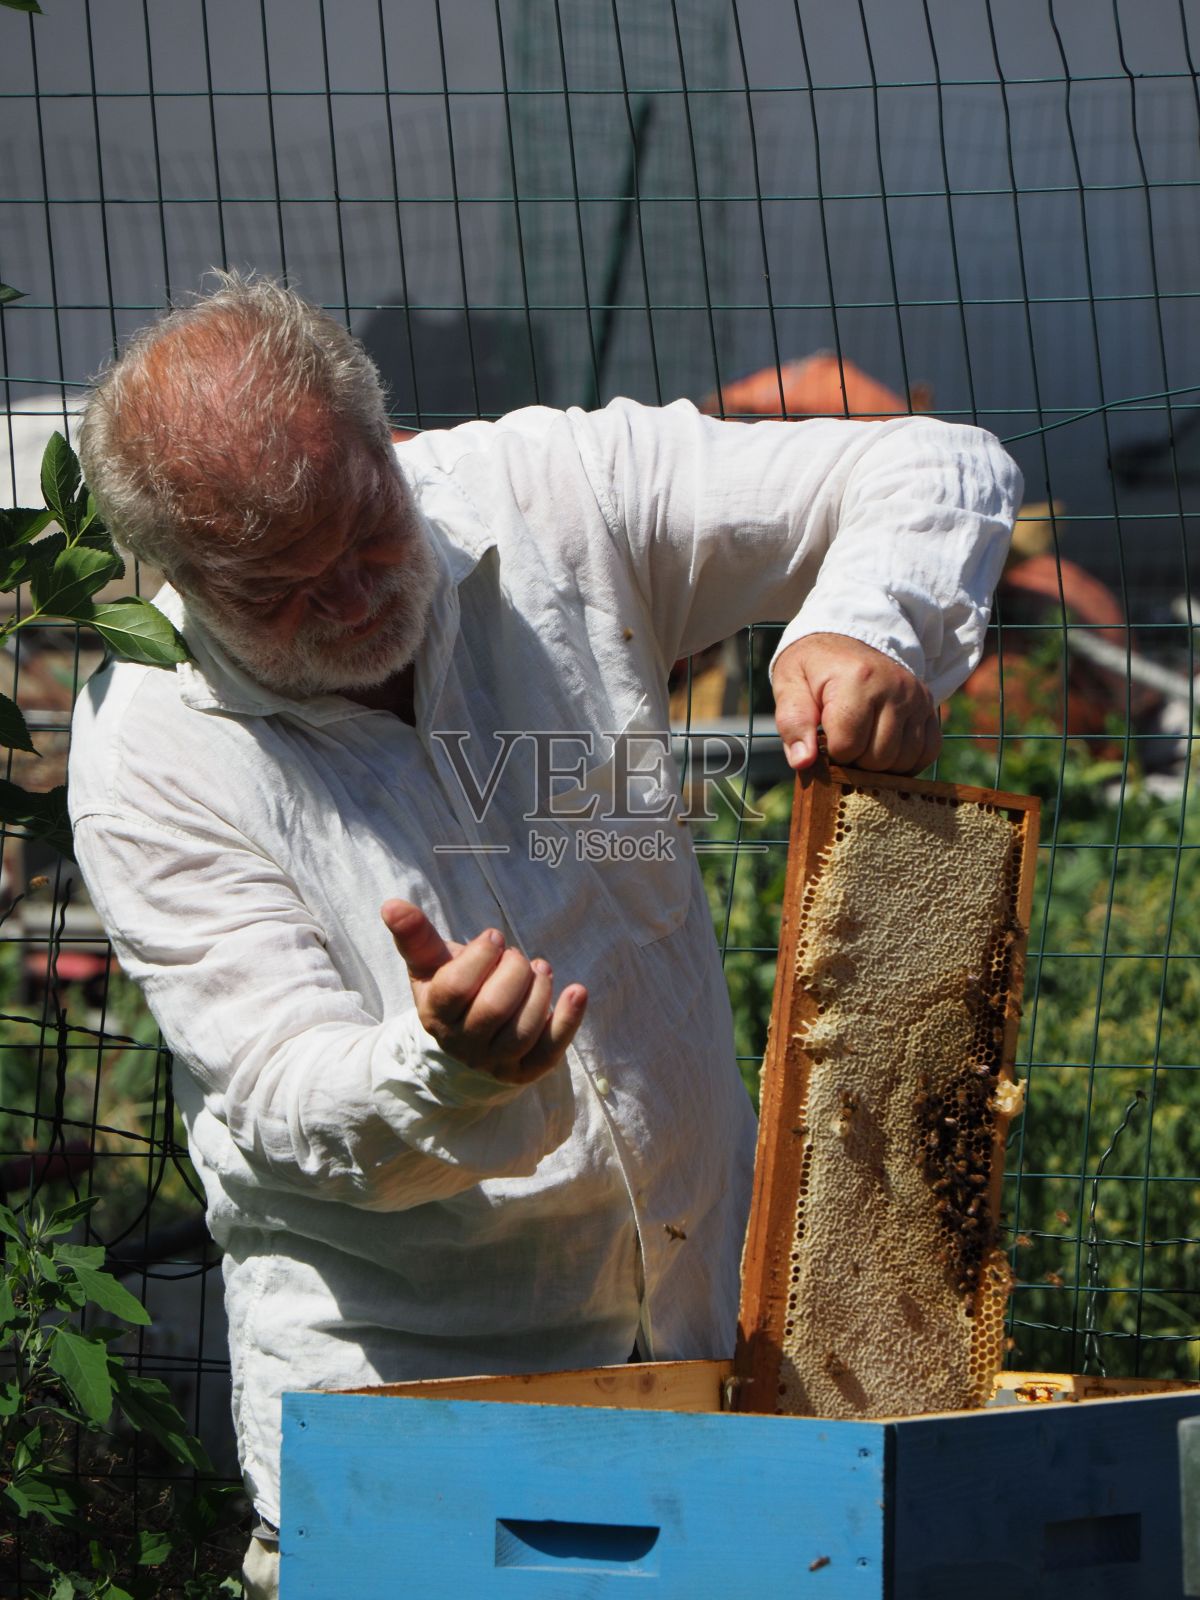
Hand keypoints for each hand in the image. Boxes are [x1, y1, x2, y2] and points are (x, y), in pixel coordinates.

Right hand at [380, 899, 586, 1084]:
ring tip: (541, 969)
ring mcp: (496, 1062)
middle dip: (513, 972)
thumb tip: (391, 904)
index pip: (454, 989)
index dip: (479, 958)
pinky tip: (577, 991)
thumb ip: (415, 936)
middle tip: (517, 956)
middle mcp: (463, 1044)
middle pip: (493, 1010)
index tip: (495, 937)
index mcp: (436, 1014)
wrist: (467, 1045)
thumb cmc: (452, 992)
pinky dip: (568, 1020)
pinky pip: (551, 1050)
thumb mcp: (431, 966)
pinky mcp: (527, 1070)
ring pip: (522, 1031)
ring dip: (539, 992)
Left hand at [772, 632, 940, 774]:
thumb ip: (793, 723)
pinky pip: (928, 751)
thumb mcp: (789, 685)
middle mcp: (894, 687)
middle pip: (878, 758)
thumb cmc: (814, 667)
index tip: (824, 736)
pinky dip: (906, 760)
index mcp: (857, 680)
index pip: (847, 746)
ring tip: (862, 743)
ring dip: (880, 764)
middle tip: (842, 740)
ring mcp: (916, 696)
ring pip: (903, 760)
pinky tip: (886, 748)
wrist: (847, 638)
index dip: (831, 752)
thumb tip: (803, 762)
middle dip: (855, 760)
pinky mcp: (928, 705)